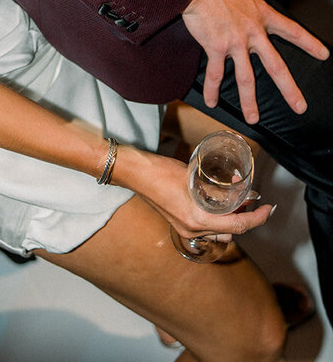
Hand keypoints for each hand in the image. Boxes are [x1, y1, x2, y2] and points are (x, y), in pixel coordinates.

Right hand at [121, 146, 272, 244]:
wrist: (135, 173)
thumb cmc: (161, 171)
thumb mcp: (194, 178)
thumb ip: (216, 190)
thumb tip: (238, 193)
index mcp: (198, 220)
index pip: (238, 226)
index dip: (257, 218)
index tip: (268, 208)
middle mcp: (193, 231)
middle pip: (231, 231)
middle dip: (244, 217)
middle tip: (251, 199)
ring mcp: (185, 229)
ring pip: (219, 230)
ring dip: (230, 218)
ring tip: (236, 199)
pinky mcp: (180, 224)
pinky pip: (207, 227)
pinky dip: (217, 217)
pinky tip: (217, 202)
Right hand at [182, 0, 328, 122]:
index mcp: (262, 15)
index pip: (292, 32)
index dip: (309, 43)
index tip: (323, 54)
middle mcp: (253, 33)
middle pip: (276, 65)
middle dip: (289, 89)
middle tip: (300, 106)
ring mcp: (235, 43)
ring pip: (247, 78)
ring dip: (250, 101)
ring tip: (254, 119)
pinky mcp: (216, 47)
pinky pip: (215, 73)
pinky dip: (213, 89)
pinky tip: (212, 102)